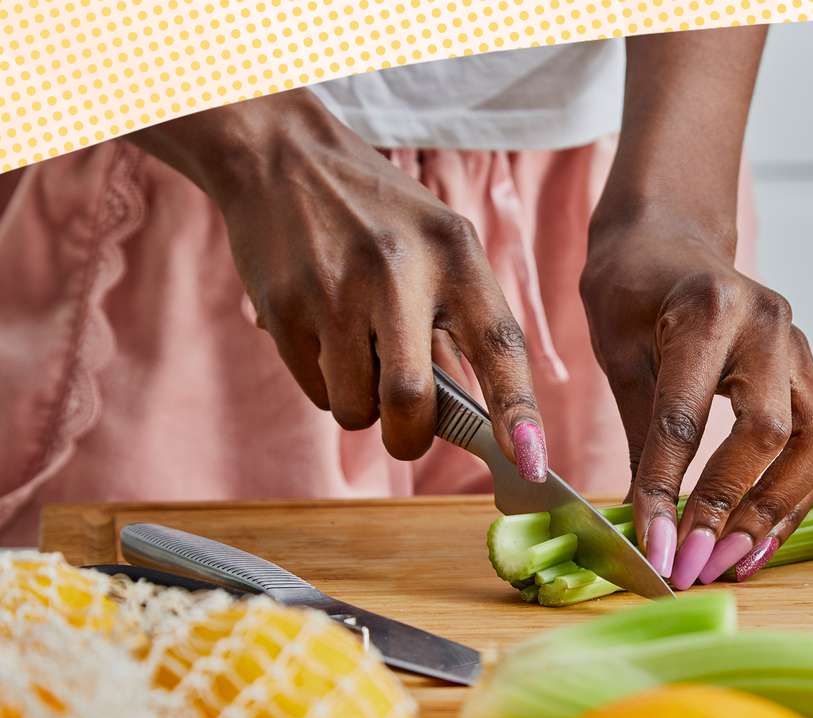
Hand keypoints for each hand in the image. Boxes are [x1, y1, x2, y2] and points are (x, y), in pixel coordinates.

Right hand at [127, 91, 547, 476]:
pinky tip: (325, 336)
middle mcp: (397, 270)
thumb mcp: (438, 246)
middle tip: (409, 434)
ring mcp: (335, 290)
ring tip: (360, 356)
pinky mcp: (283, 309)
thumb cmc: (379, 216)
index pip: (498, 345)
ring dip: (363, 408)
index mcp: (455, 254)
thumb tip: (481, 423)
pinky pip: (317, 392)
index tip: (531, 463)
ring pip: (357, 408)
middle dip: (411, 438)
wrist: (281, 158)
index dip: (518, 412)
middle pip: (411, 400)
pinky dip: (327, 386)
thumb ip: (461, 325)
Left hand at [580, 213, 812, 588]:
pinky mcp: (809, 372)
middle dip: (733, 508)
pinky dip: (792, 498)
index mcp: (709, 310)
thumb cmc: (633, 287)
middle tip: (698, 562)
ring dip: (777, 513)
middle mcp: (770, 326)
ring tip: (735, 562)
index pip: (688, 418)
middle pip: (772, 433)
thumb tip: (648, 521)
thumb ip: (640, 431)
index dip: (670, 490)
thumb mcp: (617, 350)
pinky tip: (759, 538)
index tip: (656, 548)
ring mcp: (800, 348)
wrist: (671, 235)